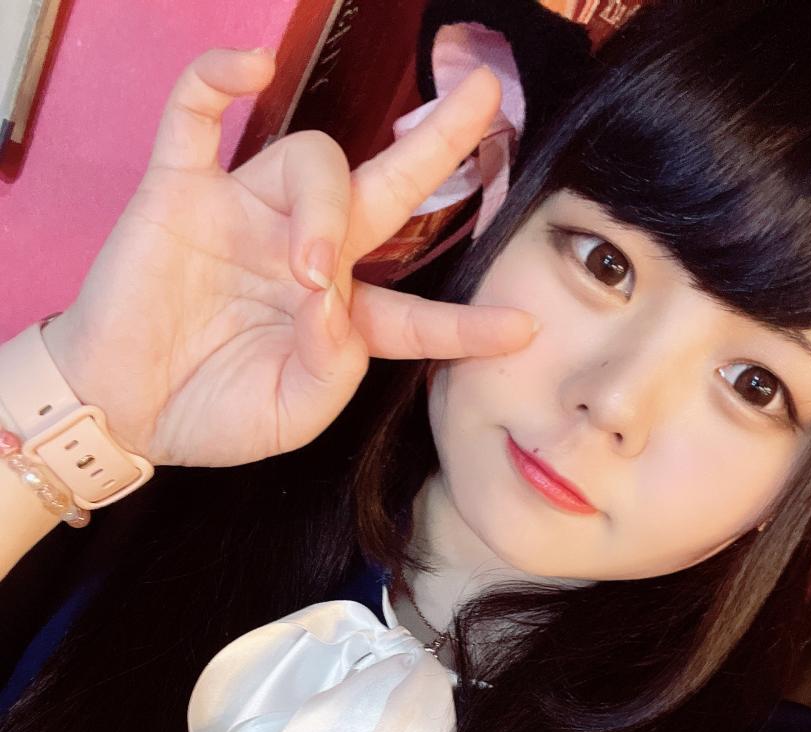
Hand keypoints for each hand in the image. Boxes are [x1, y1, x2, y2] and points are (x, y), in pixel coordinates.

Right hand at [41, 47, 536, 467]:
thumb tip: (334, 301)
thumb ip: (330, 367)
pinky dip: (215, 81)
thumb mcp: (290, 413)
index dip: (464, 324)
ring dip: (322, 210)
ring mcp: (246, 215)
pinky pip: (197, 115)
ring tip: (307, 271)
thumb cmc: (211, 411)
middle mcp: (305, 254)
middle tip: (485, 102)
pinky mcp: (181, 193)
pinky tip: (247, 70)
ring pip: (311, 164)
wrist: (122, 407)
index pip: (413, 312)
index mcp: (339, 317)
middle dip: (438, 143)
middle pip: (386, 187)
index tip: (521, 329)